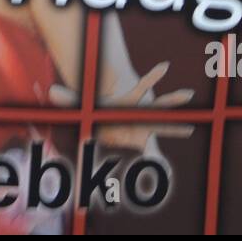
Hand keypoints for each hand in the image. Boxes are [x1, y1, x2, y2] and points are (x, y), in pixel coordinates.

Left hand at [49, 61, 193, 157]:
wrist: (113, 122)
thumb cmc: (101, 112)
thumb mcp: (85, 105)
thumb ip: (69, 98)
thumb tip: (50, 91)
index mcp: (129, 104)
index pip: (142, 88)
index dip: (152, 77)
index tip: (166, 66)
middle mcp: (142, 116)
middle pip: (161, 107)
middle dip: (174, 101)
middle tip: (189, 94)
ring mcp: (145, 130)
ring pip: (165, 128)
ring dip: (177, 129)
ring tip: (191, 128)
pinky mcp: (144, 145)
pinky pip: (154, 158)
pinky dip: (160, 166)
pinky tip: (165, 174)